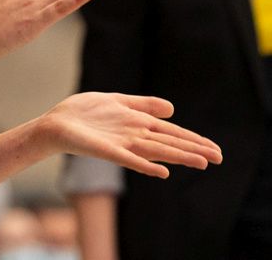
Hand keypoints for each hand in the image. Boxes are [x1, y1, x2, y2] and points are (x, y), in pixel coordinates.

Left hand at [40, 92, 221, 177]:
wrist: (56, 123)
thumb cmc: (84, 113)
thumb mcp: (116, 101)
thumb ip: (142, 104)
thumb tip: (172, 109)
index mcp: (138, 123)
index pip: (171, 132)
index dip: (193, 140)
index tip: (215, 149)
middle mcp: (134, 135)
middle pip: (169, 143)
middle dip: (194, 150)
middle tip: (219, 159)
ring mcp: (121, 144)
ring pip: (156, 151)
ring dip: (178, 157)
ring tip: (201, 163)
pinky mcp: (107, 150)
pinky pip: (128, 159)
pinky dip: (145, 166)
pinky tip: (162, 173)